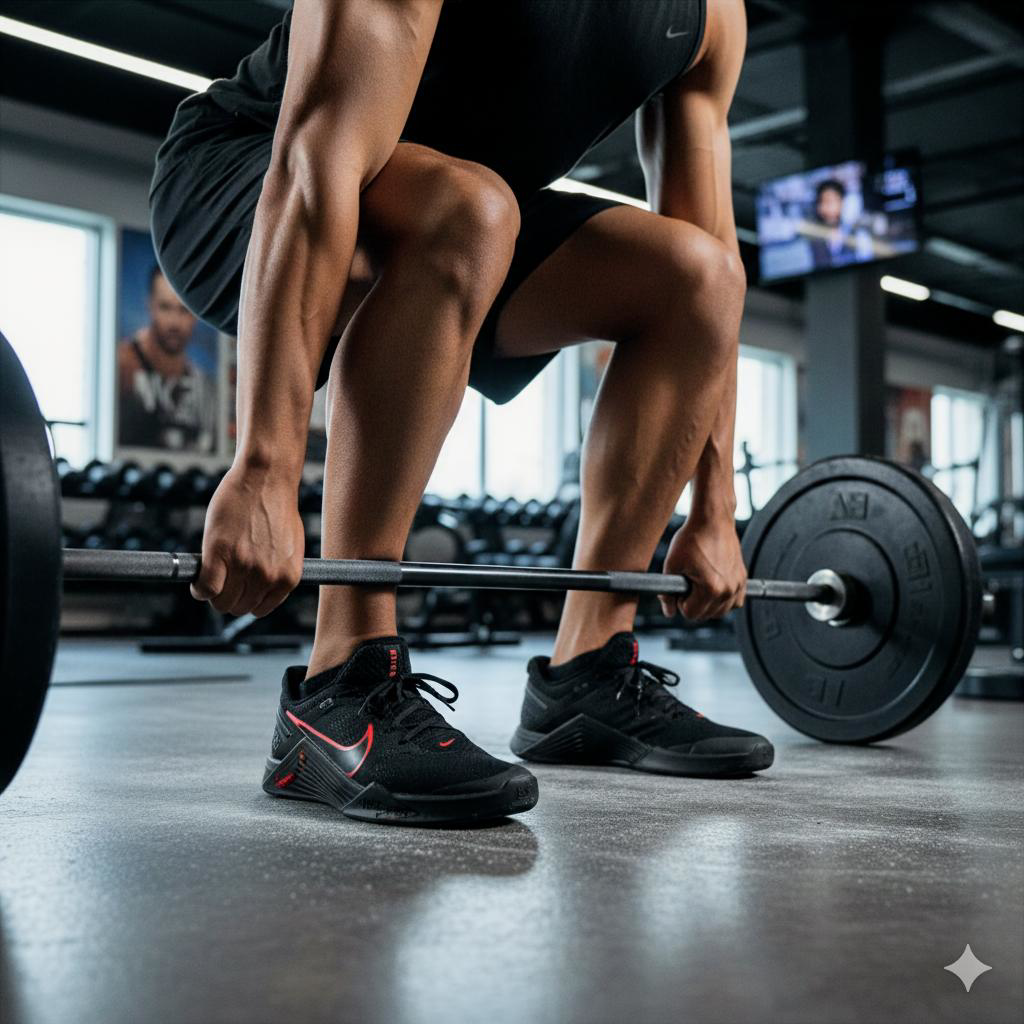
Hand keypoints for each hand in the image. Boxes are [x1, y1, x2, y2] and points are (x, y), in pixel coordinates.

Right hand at [191, 466, 304, 616]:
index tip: (239, 590)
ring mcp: (243, 566)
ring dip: (213, 594)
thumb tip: (262, 586)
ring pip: (221, 601)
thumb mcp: (289, 546)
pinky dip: (198, 589)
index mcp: (287, 577)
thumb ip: (278, 569)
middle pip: (239, 607)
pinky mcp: (219, 554)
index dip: (247, 599)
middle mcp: (267, 576)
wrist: (266, 477)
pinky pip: (205, 588)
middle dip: (228, 596)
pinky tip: (197, 581)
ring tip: (211, 578)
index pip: (261, 609)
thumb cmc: (276, 506)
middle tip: (222, 581)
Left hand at [660, 515, 746, 620]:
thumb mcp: (671, 565)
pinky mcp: (743, 579)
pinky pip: (735, 602)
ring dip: (708, 603)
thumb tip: (669, 612)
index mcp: (711, 588)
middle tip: (688, 582)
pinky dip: (724, 599)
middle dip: (693, 603)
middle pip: (706, 615)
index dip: (680, 602)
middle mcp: (729, 590)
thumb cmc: (691, 538)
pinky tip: (713, 585)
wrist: (712, 519)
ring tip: (699, 582)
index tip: (679, 586)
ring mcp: (738, 585)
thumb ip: (668, 594)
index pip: (690, 614)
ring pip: (720, 611)